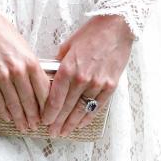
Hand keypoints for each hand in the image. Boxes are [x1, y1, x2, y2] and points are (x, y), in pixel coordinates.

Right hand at [0, 7, 50, 134]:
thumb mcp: (24, 47)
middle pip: (30, 101)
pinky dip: (4, 110)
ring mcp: (1, 76)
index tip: (48, 115)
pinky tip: (8, 117)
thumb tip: (38, 85)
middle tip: (35, 127)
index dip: (47, 107)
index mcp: (31, 62)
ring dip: (20, 118)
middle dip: (34, 117)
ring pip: (14, 104)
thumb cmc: (3, 32)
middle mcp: (18, 71)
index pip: (44, 92)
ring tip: (23, 127)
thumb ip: (32, 66)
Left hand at [41, 14, 134, 137]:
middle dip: (57, 123)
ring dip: (71, 124)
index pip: (55, 99)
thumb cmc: (91, 34)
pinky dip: (88, 117)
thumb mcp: (67, 47)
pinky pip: (97, 106)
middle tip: (52, 132)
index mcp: (68, 69)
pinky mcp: (110, 86)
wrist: (116, 28)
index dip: (48, 114)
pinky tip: (81, 124)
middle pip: (66, 108)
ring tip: (64, 132)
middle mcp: (82, 79)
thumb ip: (59, 65)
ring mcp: (98, 84)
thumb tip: (50, 78)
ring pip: (81, 110)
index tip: (44, 121)